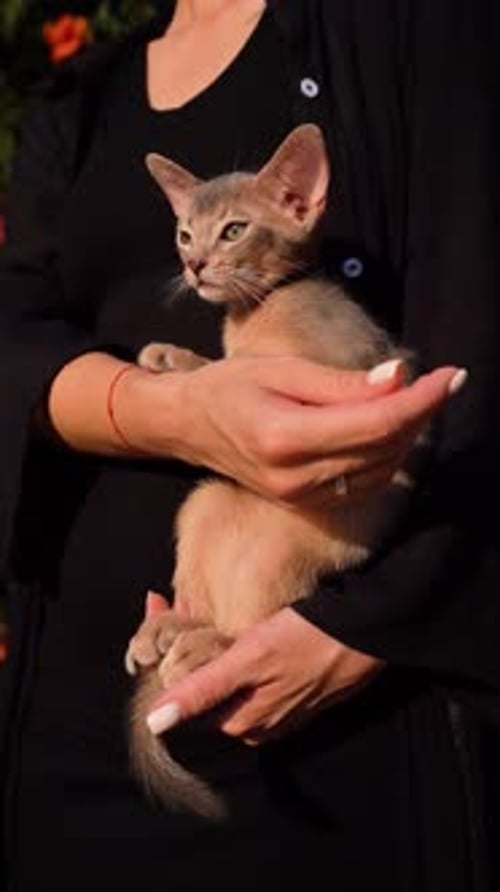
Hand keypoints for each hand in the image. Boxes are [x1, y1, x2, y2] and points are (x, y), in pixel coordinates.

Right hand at [122, 355, 465, 505]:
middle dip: (421, 412)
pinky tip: (388, 427)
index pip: (375, 422)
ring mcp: (299, 497)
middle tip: (440, 380)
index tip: (453, 375)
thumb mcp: (280, 369)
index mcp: (283, 437)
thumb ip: (341, 381)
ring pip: (381, 468)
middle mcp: (294, 478)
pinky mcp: (305, 504)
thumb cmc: (229, 387)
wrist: (187, 426)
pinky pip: (364, 482)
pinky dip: (387, 454)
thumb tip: (399, 377)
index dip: (421, 400)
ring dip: (407, 433)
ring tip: (414, 398)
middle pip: (384, 447)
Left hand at [146, 607, 383, 743]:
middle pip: (201, 683)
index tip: (153, 609)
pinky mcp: (292, 688)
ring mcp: (276, 705)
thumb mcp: (249, 662)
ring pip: (222, 674)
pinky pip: (246, 670)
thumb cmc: (308, 641)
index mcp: (240, 722)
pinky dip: (228, 644)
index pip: (184, 695)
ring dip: (200, 643)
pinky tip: (226, 620)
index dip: (162, 654)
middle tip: (160, 600)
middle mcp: (256, 722)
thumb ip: (202, 691)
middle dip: (177, 644)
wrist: (367, 631)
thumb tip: (154, 723)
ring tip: (181, 602)